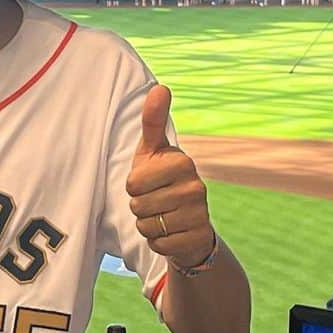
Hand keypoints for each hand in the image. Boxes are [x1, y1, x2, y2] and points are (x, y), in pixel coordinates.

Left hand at [126, 85, 214, 268]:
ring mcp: (199, 215)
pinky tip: (170, 233)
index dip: (134, 186)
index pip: (133, 182)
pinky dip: (158, 242)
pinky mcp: (197, 239)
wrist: (188, 223)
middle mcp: (196, 187)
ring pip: (147, 226)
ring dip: (147, 225)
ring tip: (162, 216)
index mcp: (182, 162)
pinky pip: (159, 244)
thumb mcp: (154, 151)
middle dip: (139, 207)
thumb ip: (153, 121)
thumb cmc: (162, 182)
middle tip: (155, 202)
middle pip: (138, 205)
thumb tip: (160, 87)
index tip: (148, 183)